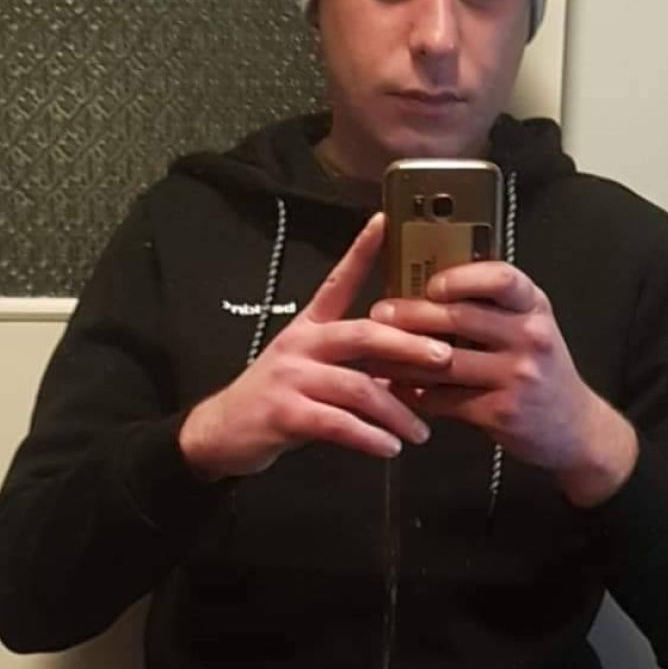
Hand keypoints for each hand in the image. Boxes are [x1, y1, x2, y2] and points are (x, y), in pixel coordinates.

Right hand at [179, 214, 453, 479]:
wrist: (222, 431)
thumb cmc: (276, 399)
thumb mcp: (309, 368)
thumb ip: (353, 364)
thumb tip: (407, 369)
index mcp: (309, 328)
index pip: (337, 282)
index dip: (360, 251)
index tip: (384, 221)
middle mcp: (301, 345)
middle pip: (363, 335)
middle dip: (408, 346)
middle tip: (445, 358)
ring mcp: (290, 378)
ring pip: (357, 387)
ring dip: (395, 411)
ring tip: (420, 431)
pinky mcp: (284, 414)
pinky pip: (337, 424)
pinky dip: (368, 438)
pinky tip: (389, 448)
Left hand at [370, 262, 638, 507]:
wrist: (576, 430)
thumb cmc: (543, 371)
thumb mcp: (532, 328)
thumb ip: (494, 309)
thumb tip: (429, 289)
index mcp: (534, 306)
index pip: (501, 277)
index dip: (461, 277)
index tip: (430, 283)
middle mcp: (530, 336)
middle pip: (461, 318)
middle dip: (412, 314)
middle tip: (378, 312)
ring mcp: (517, 376)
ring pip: (446, 362)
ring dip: (404, 359)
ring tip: (375, 355)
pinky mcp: (502, 412)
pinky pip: (447, 400)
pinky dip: (418, 395)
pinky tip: (399, 389)